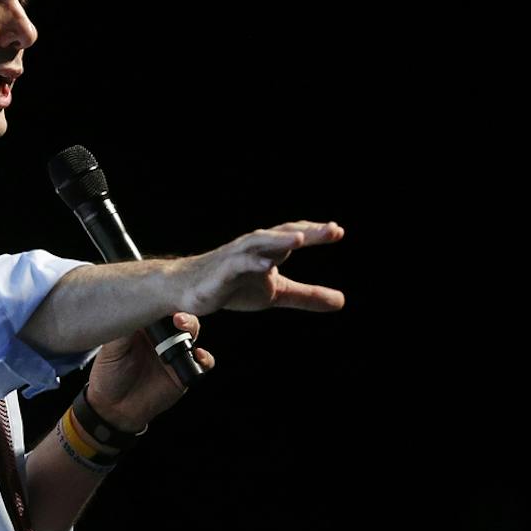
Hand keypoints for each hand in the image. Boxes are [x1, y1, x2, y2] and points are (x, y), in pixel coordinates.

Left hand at [86, 312, 215, 430]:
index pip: (160, 306)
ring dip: (193, 328)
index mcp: (145, 326)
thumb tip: (133, 306)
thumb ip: (123, 329)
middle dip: (182, 312)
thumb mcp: (111, 349)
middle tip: (176, 316)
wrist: (115, 410)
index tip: (166, 298)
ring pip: (193, 334)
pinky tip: (198, 356)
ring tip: (184, 329)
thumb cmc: (109, 376)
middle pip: (180, 316)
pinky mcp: (184, 372)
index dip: (165, 300)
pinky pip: (203, 362)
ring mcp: (175, 354)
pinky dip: (205, 358)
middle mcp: (162, 337)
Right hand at [178, 221, 345, 316]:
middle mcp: (254, 247)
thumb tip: (341, 301)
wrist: (188, 290)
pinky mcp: (222, 272)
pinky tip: (268, 266)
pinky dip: (253, 262)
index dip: (316, 233)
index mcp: (269, 250)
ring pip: (261, 243)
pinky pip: (238, 264)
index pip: (295, 236)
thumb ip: (306, 296)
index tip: (338, 231)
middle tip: (332, 229)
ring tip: (302, 238)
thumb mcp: (275, 293)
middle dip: (307, 231)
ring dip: (281, 239)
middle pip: (284, 234)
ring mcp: (237, 257)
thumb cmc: (232, 286)